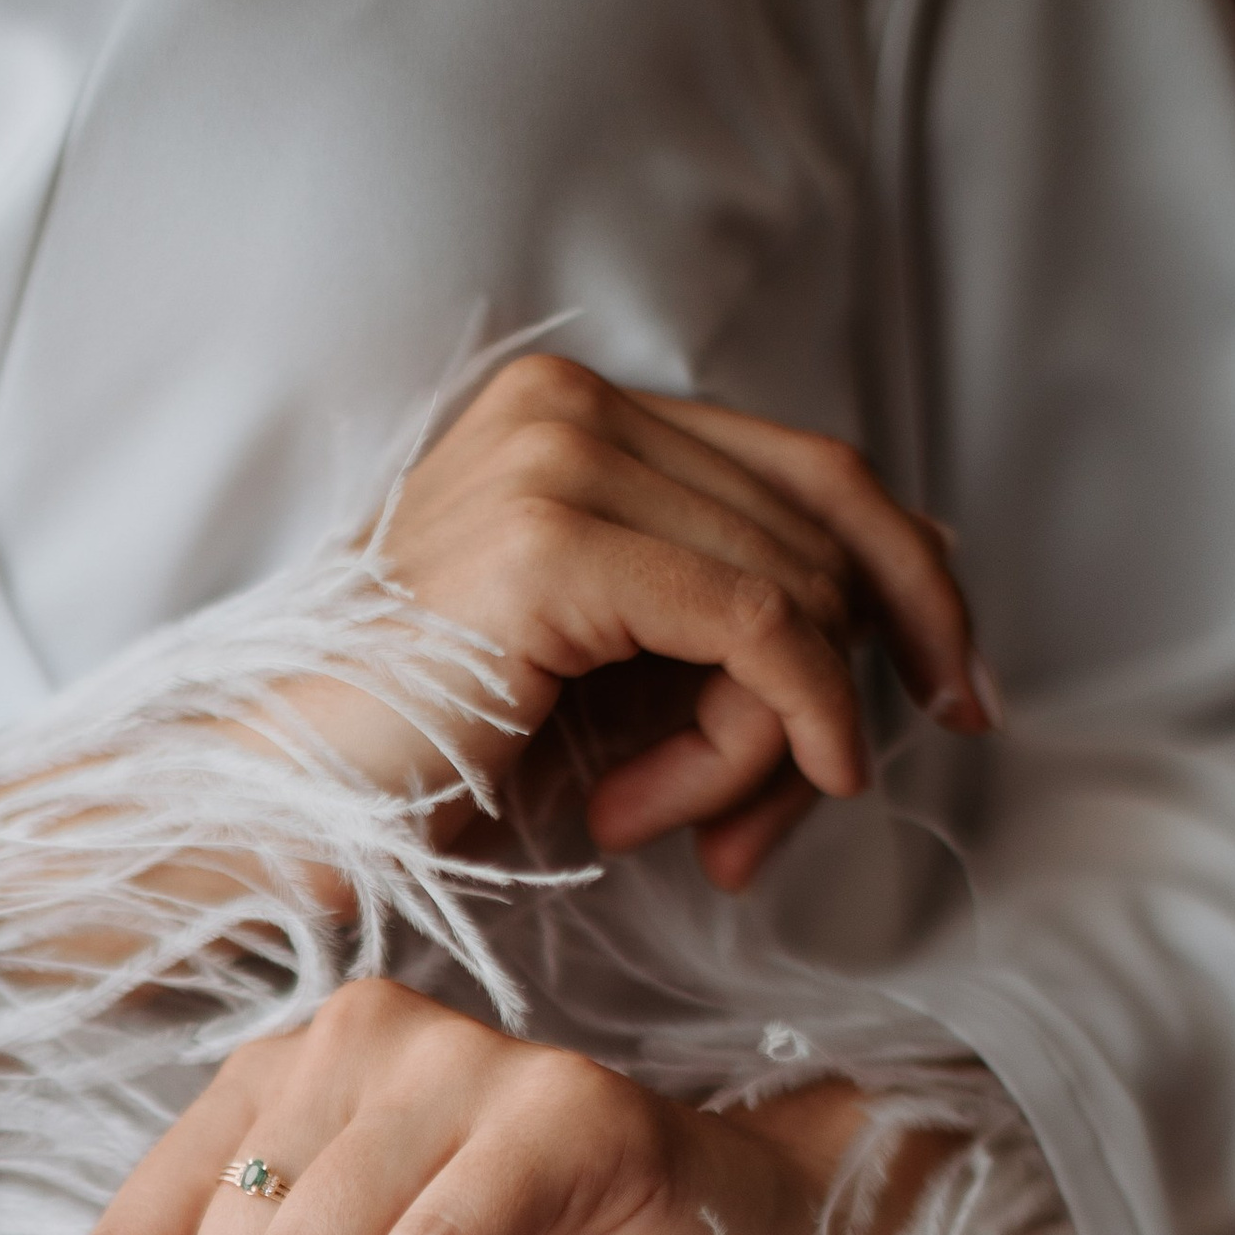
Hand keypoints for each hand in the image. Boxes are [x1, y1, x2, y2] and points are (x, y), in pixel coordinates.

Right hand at [282, 353, 994, 891]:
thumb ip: (729, 626)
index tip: (960, 693)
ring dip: (767, 746)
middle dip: (830, 700)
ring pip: (796, 595)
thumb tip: (914, 617)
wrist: (274, 813)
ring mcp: (559, 460)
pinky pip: (760, 630)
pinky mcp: (555, 545)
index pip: (815, 469)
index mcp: (577, 414)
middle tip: (770, 827)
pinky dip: (784, 729)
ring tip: (669, 826)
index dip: (916, 579)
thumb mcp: (610, 679)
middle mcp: (571, 406)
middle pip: (821, 537)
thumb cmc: (426, 768)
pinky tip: (726, 821)